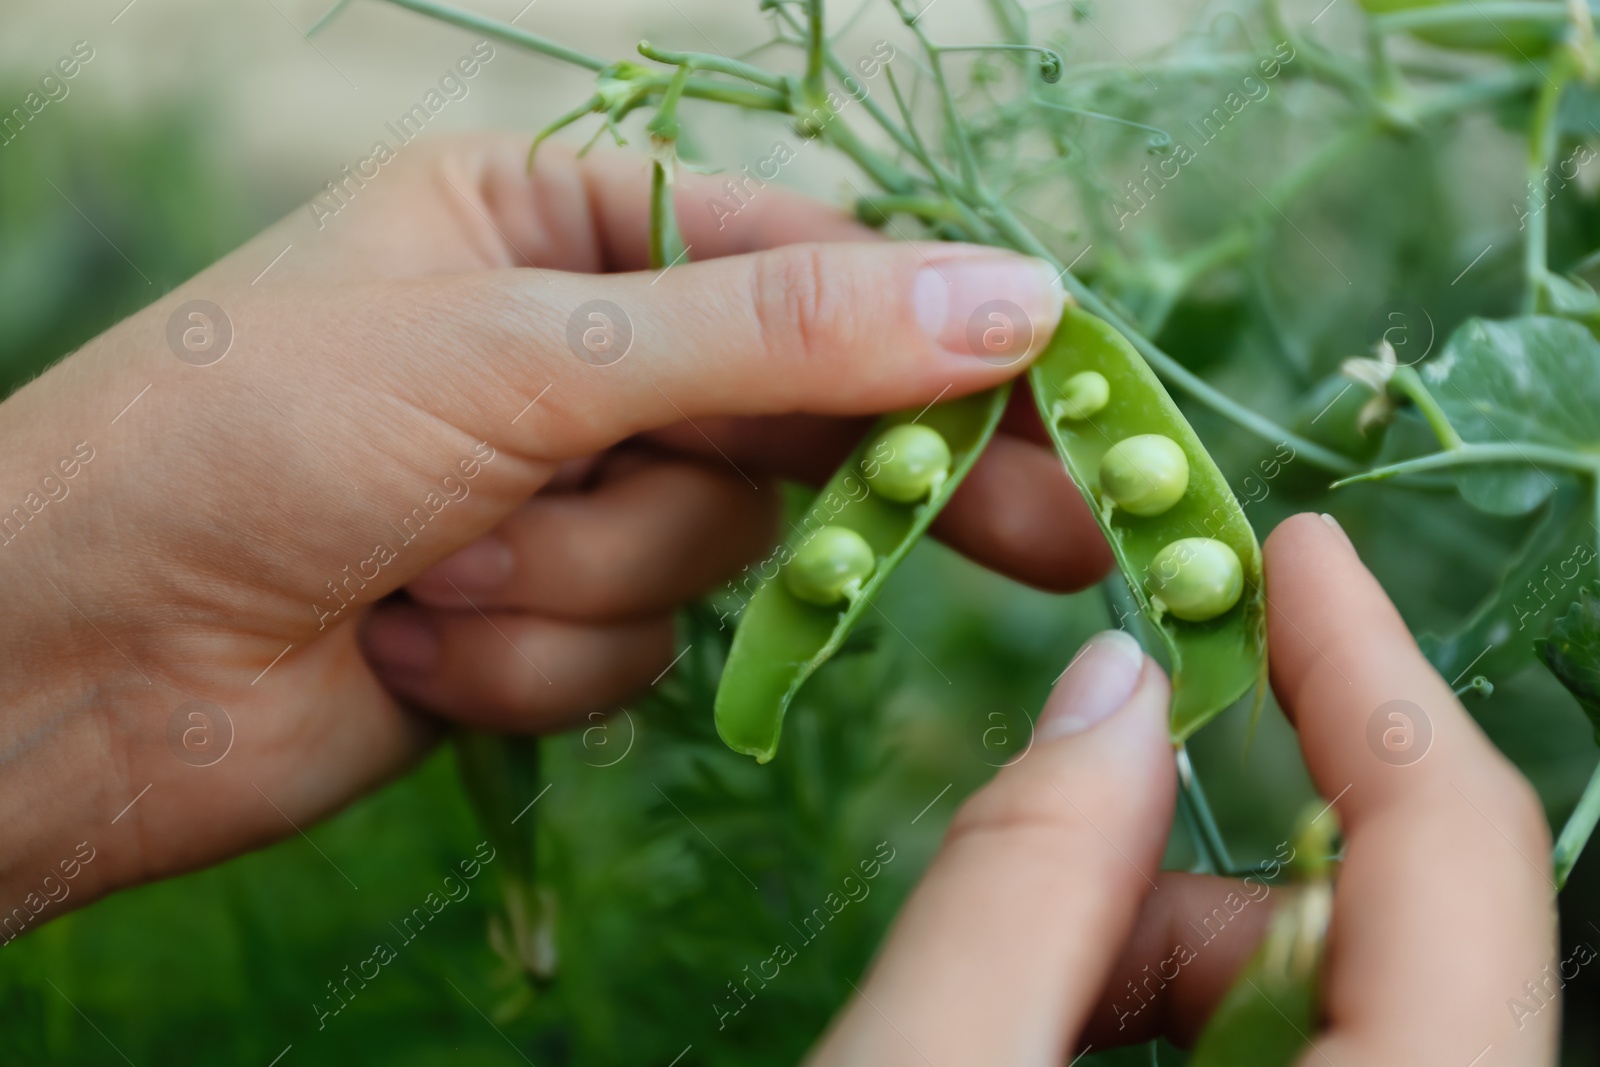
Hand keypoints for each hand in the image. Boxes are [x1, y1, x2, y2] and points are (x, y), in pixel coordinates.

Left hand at [0, 134, 1110, 918]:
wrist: (70, 665)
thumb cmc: (253, 443)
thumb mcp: (524, 349)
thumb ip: (775, 333)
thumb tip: (1008, 299)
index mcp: (557, 221)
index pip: (810, 264)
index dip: (945, 337)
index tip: (1073, 402)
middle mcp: (572, 349)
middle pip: (794, 415)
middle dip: (853, 492)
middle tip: (1047, 542)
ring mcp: (561, 491)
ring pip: (708, 554)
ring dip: (588, 581)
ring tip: (443, 565)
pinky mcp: (541, 619)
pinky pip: (631, 652)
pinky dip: (536, 658)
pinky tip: (415, 638)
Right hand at [807, 514, 1555, 1065]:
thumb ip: (1022, 884)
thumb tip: (1111, 690)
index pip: (1456, 851)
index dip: (1369, 671)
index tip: (1290, 549)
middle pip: (1376, 927)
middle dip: (1187, 859)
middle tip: (1027, 847)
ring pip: (1324, 990)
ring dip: (1160, 949)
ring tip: (1007, 995)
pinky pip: (1292, 1050)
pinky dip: (1166, 1009)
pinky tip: (1049, 1035)